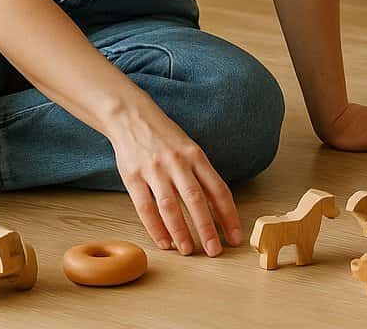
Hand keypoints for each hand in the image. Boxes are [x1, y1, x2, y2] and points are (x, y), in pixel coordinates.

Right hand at [108, 100, 242, 257]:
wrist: (131, 117)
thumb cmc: (165, 137)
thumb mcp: (190, 149)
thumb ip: (201, 175)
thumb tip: (218, 207)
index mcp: (196, 156)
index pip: (218, 189)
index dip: (229, 215)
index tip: (235, 236)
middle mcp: (178, 162)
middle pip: (196, 199)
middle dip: (207, 228)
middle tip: (215, 251)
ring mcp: (155, 169)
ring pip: (170, 206)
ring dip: (181, 231)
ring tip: (189, 250)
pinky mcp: (133, 176)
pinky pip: (145, 207)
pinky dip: (155, 227)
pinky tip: (164, 242)